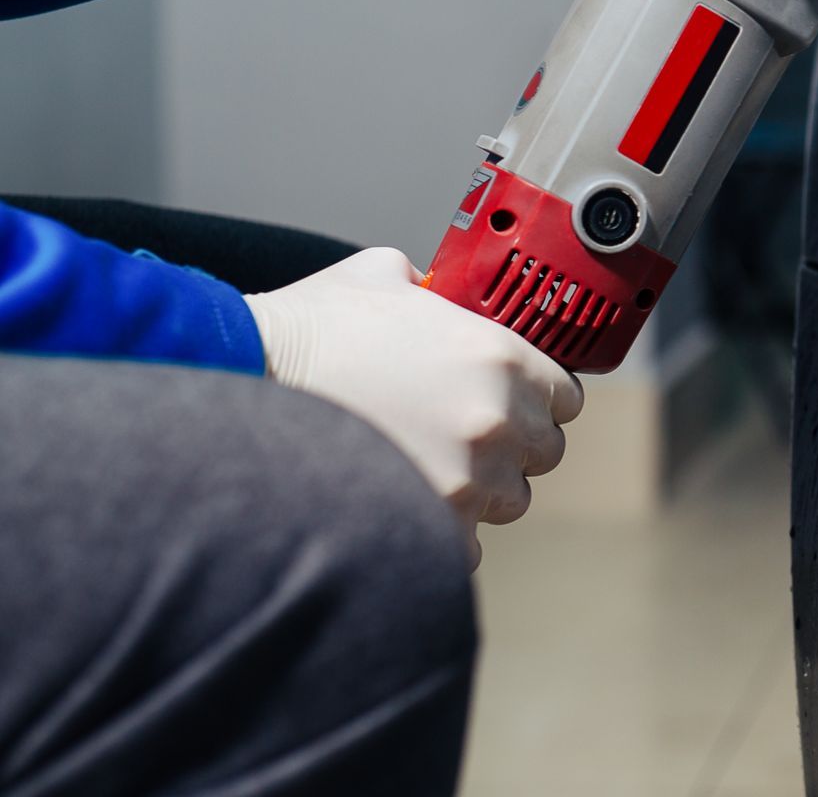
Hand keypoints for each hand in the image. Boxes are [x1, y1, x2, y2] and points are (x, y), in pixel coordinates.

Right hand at [244, 248, 584, 564]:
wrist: (242, 385)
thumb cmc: (308, 331)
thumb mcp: (379, 278)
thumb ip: (427, 286)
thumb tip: (432, 289)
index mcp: (500, 356)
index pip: (566, 397)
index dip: (539, 401)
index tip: (515, 406)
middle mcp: (497, 419)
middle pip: (545, 452)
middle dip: (513, 447)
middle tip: (463, 439)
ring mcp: (469, 478)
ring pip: (509, 501)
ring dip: (480, 490)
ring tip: (426, 470)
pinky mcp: (434, 526)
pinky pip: (467, 547)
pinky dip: (442, 534)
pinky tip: (405, 506)